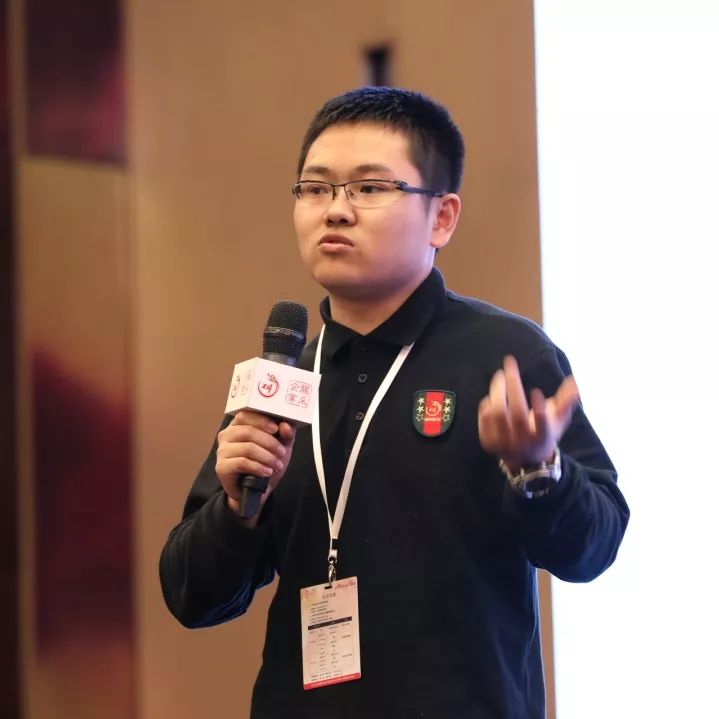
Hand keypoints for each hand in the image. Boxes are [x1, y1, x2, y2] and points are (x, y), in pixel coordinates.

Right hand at [215, 410, 295, 518]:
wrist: (256, 490)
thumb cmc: (266, 463)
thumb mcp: (281, 446)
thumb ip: (286, 434)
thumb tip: (286, 425)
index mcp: (238, 425)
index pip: (245, 414)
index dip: (261, 420)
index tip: (276, 429)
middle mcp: (226, 435)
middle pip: (248, 432)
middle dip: (269, 442)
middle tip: (281, 453)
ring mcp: (222, 451)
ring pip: (247, 448)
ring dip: (267, 457)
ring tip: (277, 465)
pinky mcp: (221, 467)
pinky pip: (242, 463)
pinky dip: (258, 467)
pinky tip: (267, 472)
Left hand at [478, 355, 578, 471]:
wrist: (525, 462)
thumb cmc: (543, 434)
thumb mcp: (557, 421)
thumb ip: (566, 401)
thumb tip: (575, 381)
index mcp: (543, 437)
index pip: (542, 424)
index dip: (540, 409)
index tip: (536, 391)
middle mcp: (523, 442)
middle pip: (517, 414)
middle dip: (513, 386)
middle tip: (510, 365)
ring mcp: (504, 443)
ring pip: (498, 414)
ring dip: (497, 391)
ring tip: (500, 376)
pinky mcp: (489, 442)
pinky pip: (485, 419)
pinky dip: (487, 404)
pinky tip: (493, 395)